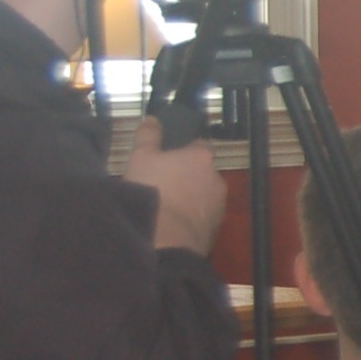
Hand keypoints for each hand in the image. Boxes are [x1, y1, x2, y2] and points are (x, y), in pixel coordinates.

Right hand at [124, 117, 224, 253]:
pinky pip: (202, 218)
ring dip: (191, 199)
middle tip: (163, 183)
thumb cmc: (152, 190)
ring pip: (204, 196)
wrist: (165, 239)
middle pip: (203, 173)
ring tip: (166, 207)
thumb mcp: (141, 158)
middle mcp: (217, 179)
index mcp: (202, 157)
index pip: (201, 146)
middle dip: (188, 177)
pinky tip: (172, 224)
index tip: (171, 156)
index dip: (186, 150)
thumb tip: (153, 120)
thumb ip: (148, 137)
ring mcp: (219, 206)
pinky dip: (191, 218)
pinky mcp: (215, 229)